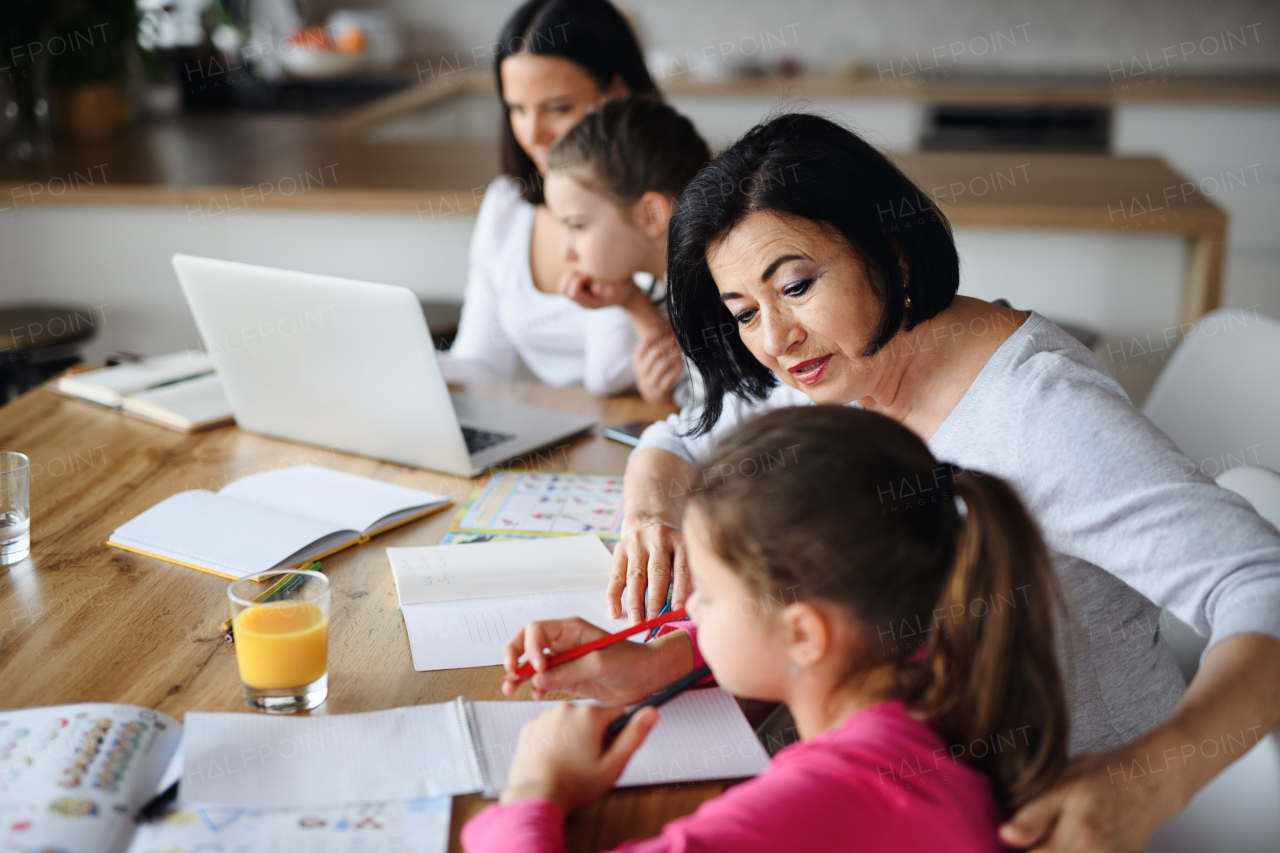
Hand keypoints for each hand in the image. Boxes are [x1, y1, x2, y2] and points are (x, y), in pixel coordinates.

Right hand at [501, 617, 693, 702]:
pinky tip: (536, 697)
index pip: (537, 630)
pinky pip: (542, 682)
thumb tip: (539, 679)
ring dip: (518, 675)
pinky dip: (534, 689)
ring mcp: (563, 661)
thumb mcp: (600, 663)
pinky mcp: (566, 679)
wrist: (646, 678)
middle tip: (510, 672)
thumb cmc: (630, 660)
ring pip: (531, 665)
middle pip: (526, 643)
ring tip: (510, 689)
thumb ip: (569, 671)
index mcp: (571, 629)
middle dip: (513, 656)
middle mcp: (563, 643)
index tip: (537, 666)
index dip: (530, 647)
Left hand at [501, 703, 657, 811]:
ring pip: (571, 722)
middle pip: (593, 717)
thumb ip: (634, 736)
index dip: (616, 735)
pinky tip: (554, 759)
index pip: (617, 713)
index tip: (607, 752)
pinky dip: (554, 740)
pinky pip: (550, 728)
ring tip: (569, 763)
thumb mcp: (613, 765)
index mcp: (590, 715)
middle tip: (588, 762)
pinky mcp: (530, 727)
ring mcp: (546, 716)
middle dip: (594, 735)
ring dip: (573, 736)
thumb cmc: (576, 785)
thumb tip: (652, 712)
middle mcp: (567, 708)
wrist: (536, 796)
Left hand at [557, 270, 642, 309]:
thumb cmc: (624, 288)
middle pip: (563, 291)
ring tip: (582, 272)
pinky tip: (583, 272)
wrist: (626, 292)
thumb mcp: (623, 288)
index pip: (572, 294)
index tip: (588, 274)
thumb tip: (595, 288)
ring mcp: (579, 297)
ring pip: (562, 286)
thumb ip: (611, 289)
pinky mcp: (578, 290)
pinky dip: (571, 274)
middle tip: (583, 272)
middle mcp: (581, 302)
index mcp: (590, 304)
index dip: (577, 281)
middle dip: (570, 278)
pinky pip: (565, 282)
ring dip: (569, 276)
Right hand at [607, 521, 688, 623]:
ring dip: (635, 601)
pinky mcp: (621, 548)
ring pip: (636, 575)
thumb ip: (685, 578)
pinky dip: (613, 595)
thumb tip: (684, 611)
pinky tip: (613, 611)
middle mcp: (659, 540)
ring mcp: (638, 543)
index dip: (680, 592)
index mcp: (680, 543)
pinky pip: (616, 575)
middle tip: (653, 622)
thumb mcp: (683, 555)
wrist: (649, 523)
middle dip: (655, 600)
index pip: (681, 570)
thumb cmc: (671, 550)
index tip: (678, 613)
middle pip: (657, 573)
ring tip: (636, 621)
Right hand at [633, 331, 683, 406]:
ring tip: (681, 349)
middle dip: (667, 344)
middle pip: (654, 354)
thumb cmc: (656, 370)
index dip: (655, 335)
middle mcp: (641, 371)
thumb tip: (670, 324)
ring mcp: (649, 383)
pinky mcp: (659, 392)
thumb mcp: (652, 358)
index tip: (666, 329)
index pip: (644, 344)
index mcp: (637, 360)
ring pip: (661, 366)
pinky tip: (681, 363)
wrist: (654, 395)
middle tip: (677, 338)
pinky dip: (675, 371)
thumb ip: (658, 343)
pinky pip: (667, 380)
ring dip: (673, 355)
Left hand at [999, 749, 1180, 851]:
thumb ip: (1033, 816)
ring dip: (1057, 848)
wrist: (1151, 780)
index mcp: (1076, 838)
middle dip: (1039, 848)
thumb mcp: (1062, 785)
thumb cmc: (1103, 776)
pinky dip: (1075, 850)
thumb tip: (1005, 837)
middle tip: (1038, 832)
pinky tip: (1076, 838)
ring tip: (1056, 833)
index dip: (1016, 849)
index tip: (1012, 838)